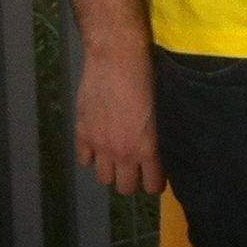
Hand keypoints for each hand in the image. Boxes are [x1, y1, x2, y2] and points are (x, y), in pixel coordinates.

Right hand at [76, 47, 162, 194]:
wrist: (117, 58)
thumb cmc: (149, 77)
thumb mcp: (164, 110)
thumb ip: (160, 137)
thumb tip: (163, 152)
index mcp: (148, 148)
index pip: (153, 185)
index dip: (156, 183)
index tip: (157, 175)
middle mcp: (123, 152)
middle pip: (125, 188)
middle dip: (133, 181)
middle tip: (138, 168)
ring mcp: (100, 145)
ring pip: (104, 179)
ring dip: (112, 170)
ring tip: (118, 156)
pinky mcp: (82, 133)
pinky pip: (84, 160)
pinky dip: (92, 156)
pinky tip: (100, 144)